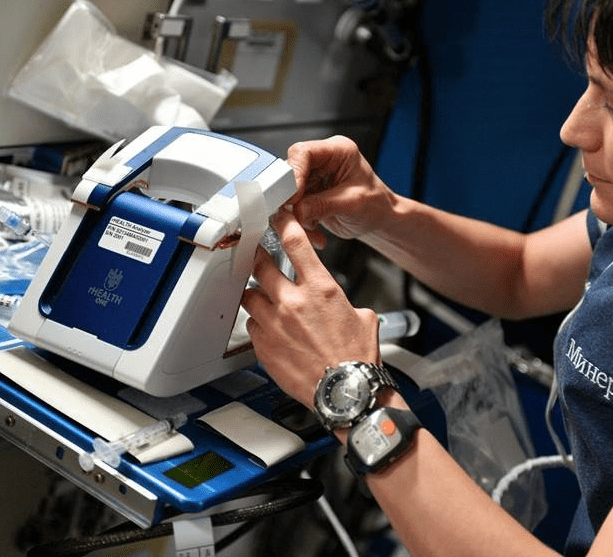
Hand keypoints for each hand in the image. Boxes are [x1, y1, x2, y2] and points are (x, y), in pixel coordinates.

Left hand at [241, 209, 380, 406]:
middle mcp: (294, 302)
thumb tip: (338, 304)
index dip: (284, 225)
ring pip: (250, 296)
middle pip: (261, 265)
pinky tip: (271, 330)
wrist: (346, 393)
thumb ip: (342, 302)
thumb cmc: (356, 359)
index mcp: (321, 289)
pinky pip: (251, 326)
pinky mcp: (263, 346)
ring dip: (257, 295)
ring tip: (266, 301)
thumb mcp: (362, 317)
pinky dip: (259, 324)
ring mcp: (275, 324)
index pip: (295, 243)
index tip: (278, 219)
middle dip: (260, 259)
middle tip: (261, 258)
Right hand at [286, 136, 396, 247]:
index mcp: (338, 151)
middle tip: (295, 215)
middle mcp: (323, 160)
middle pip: (290, 171)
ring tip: (313, 226)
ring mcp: (314, 177)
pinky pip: (292, 206)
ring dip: (295, 213)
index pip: (304, 152)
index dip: (293, 173)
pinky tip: (315, 228)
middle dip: (291, 197)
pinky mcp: (308, 194)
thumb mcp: (352, 204)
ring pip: (287, 192)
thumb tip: (296, 210)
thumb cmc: (376, 205)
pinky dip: (299, 221)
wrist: (380, 219)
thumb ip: (322, 205)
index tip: (291, 197)